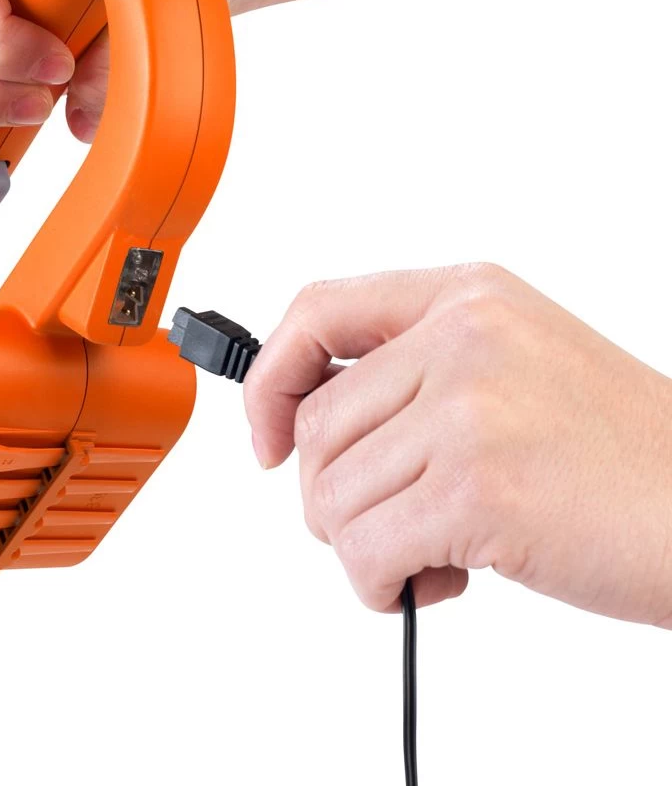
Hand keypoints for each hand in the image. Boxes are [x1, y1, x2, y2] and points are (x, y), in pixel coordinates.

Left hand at [244, 263, 671, 627]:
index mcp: (467, 297)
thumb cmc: (616, 454)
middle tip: (389, 523)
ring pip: (329, 495)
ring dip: (363, 545)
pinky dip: (379, 585)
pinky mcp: (480, 490)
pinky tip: (437, 581)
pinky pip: (363, 550)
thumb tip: (300, 420)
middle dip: (332, 495)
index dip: (270, 379)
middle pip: (315, 427)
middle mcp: (463, 337)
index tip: (266, 440)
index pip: (316, 311)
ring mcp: (469, 410)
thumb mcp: (513, 367)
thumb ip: (414, 374)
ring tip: (430, 550)